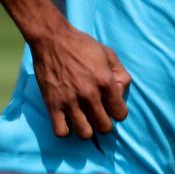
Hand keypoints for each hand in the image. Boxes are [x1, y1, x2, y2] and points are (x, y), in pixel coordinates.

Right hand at [28, 22, 130, 138]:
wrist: (52, 39)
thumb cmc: (82, 45)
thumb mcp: (109, 54)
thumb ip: (121, 74)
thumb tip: (122, 92)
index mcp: (106, 82)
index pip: (121, 114)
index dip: (118, 112)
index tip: (111, 106)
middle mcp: (89, 94)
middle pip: (104, 127)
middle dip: (104, 123)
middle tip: (98, 114)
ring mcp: (70, 101)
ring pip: (85, 134)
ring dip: (87, 129)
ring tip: (84, 119)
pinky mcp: (52, 104)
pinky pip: (61, 132)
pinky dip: (66, 131)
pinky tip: (68, 121)